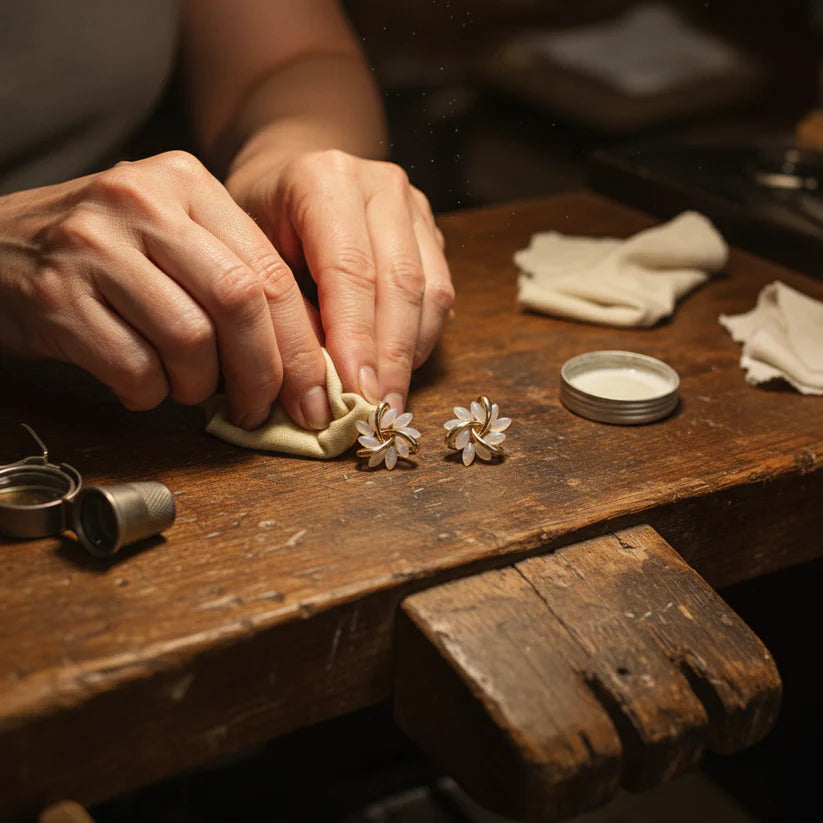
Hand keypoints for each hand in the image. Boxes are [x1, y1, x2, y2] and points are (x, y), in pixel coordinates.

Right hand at [0, 151, 329, 429]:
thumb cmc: (103, 252)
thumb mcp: (171, 234)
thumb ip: (233, 274)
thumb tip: (302, 359)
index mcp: (187, 183)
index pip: (268, 273)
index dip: (300, 345)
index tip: (312, 392)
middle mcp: (142, 203)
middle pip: (239, 303)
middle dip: (262, 372)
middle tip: (257, 408)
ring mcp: (94, 245)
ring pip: (190, 340)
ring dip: (199, 386)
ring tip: (186, 388)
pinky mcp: (56, 295)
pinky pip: (134, 367)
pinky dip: (149, 393)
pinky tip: (142, 385)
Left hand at [227, 149, 453, 410]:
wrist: (288, 172)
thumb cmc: (257, 220)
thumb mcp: (249, 255)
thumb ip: (284, 308)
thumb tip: (318, 383)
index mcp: (322, 179)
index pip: (348, 269)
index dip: (355, 338)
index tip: (356, 395)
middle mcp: (377, 183)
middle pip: (398, 280)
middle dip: (389, 355)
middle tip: (379, 411)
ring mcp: (412, 203)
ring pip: (430, 288)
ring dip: (411, 352)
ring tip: (391, 400)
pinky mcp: (431, 228)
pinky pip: (441, 290)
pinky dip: (423, 336)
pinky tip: (401, 369)